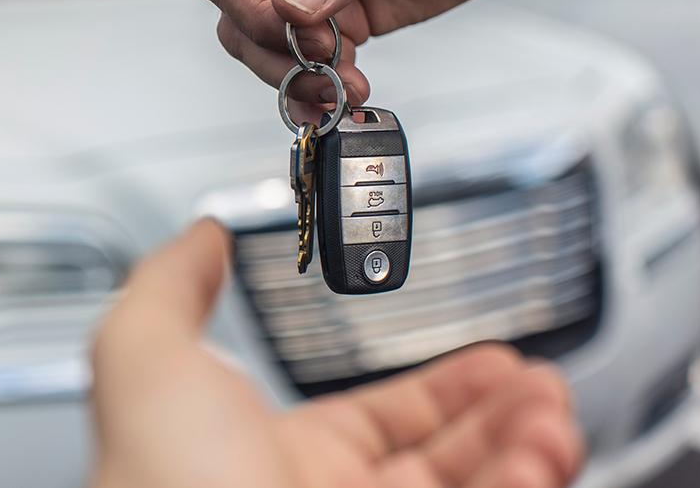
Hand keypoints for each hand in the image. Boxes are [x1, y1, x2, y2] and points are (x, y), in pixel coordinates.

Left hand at [89, 219, 583, 487]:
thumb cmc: (158, 476)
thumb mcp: (147, 356)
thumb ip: (173, 286)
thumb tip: (200, 236)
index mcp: (275, 458)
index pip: (378, 421)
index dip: (439, 387)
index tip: (489, 359)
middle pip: (441, 460)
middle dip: (497, 414)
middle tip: (537, 381)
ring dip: (524, 446)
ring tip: (553, 410)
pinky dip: (526, 478)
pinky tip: (544, 449)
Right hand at [196, 0, 536, 121]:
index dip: (251, 4)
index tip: (300, 28)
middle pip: (235, 12)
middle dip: (274, 49)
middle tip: (328, 60)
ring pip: (260, 45)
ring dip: (294, 76)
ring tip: (344, 85)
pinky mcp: (332, 20)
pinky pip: (299, 62)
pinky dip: (312, 87)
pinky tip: (343, 94)